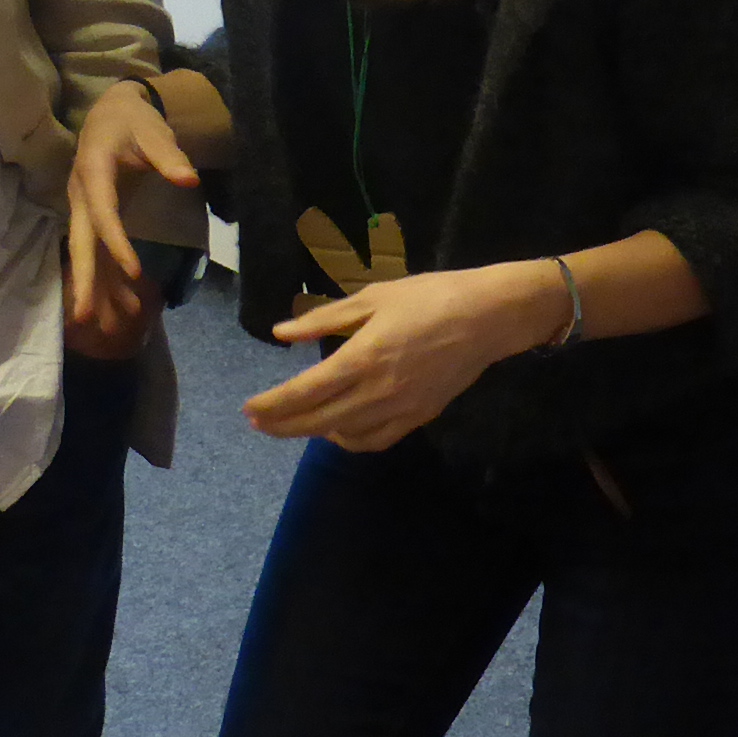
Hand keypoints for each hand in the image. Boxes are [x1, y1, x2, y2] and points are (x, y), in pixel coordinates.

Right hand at [68, 79, 198, 327]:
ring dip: (95, 287)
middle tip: (84, 316)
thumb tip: (188, 179)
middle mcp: (82, 194)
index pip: (103, 214)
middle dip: (84, 279)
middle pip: (82, 242)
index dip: (117, 243)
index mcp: (93, 171)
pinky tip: (118, 304)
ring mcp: (85, 208)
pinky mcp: (94, 216)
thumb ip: (168, 155)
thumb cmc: (132, 119)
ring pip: (87, 253)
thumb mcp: (152, 129)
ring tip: (101, 325)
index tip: (134, 271)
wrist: (110, 110)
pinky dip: (106, 277)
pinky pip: (98, 251)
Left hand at [246, 264, 552, 449]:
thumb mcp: (374, 296)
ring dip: (313, 433)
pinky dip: (350, 440)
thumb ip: (324, 319)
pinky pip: (376, 440)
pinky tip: (338, 430)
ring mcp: (400, 408)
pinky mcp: (419, 417)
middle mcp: (378, 391)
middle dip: (282, 425)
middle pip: (318, 421)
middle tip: (258, 423)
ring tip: (293, 423)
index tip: (249, 409)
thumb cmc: (429, 296)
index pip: (305, 392)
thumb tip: (282, 334)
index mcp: (362, 357)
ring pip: (345, 435)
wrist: (488, 317)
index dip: (273, 404)